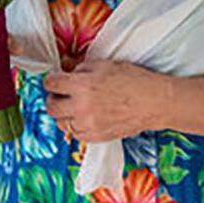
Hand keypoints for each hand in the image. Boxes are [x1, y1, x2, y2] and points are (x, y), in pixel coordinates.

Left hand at [43, 60, 166, 142]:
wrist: (153, 102)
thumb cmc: (133, 80)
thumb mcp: (105, 65)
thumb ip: (81, 68)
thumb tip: (67, 71)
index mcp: (82, 85)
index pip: (51, 84)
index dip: (51, 80)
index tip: (54, 81)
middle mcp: (81, 106)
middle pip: (51, 107)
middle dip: (53, 99)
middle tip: (60, 95)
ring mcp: (88, 124)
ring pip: (61, 123)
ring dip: (64, 114)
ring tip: (74, 107)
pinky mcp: (96, 137)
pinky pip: (74, 135)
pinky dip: (75, 127)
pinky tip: (84, 118)